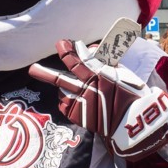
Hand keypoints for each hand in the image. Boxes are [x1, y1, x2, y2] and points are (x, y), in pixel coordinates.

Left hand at [29, 39, 167, 160]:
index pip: (76, 61)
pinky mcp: (80, 117)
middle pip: (59, 79)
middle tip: (32, 69)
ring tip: (74, 88)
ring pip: (64, 92)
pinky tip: (76, 100)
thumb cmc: (132, 94)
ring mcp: (82, 105)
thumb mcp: (122, 72)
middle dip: (44, 73)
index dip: (67, 50)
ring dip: (66, 87)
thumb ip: (104, 59)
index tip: (61, 43)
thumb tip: (90, 48)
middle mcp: (87, 90)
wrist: (135, 124)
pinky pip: (67, 105)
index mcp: (99, 76)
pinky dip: (69, 101)